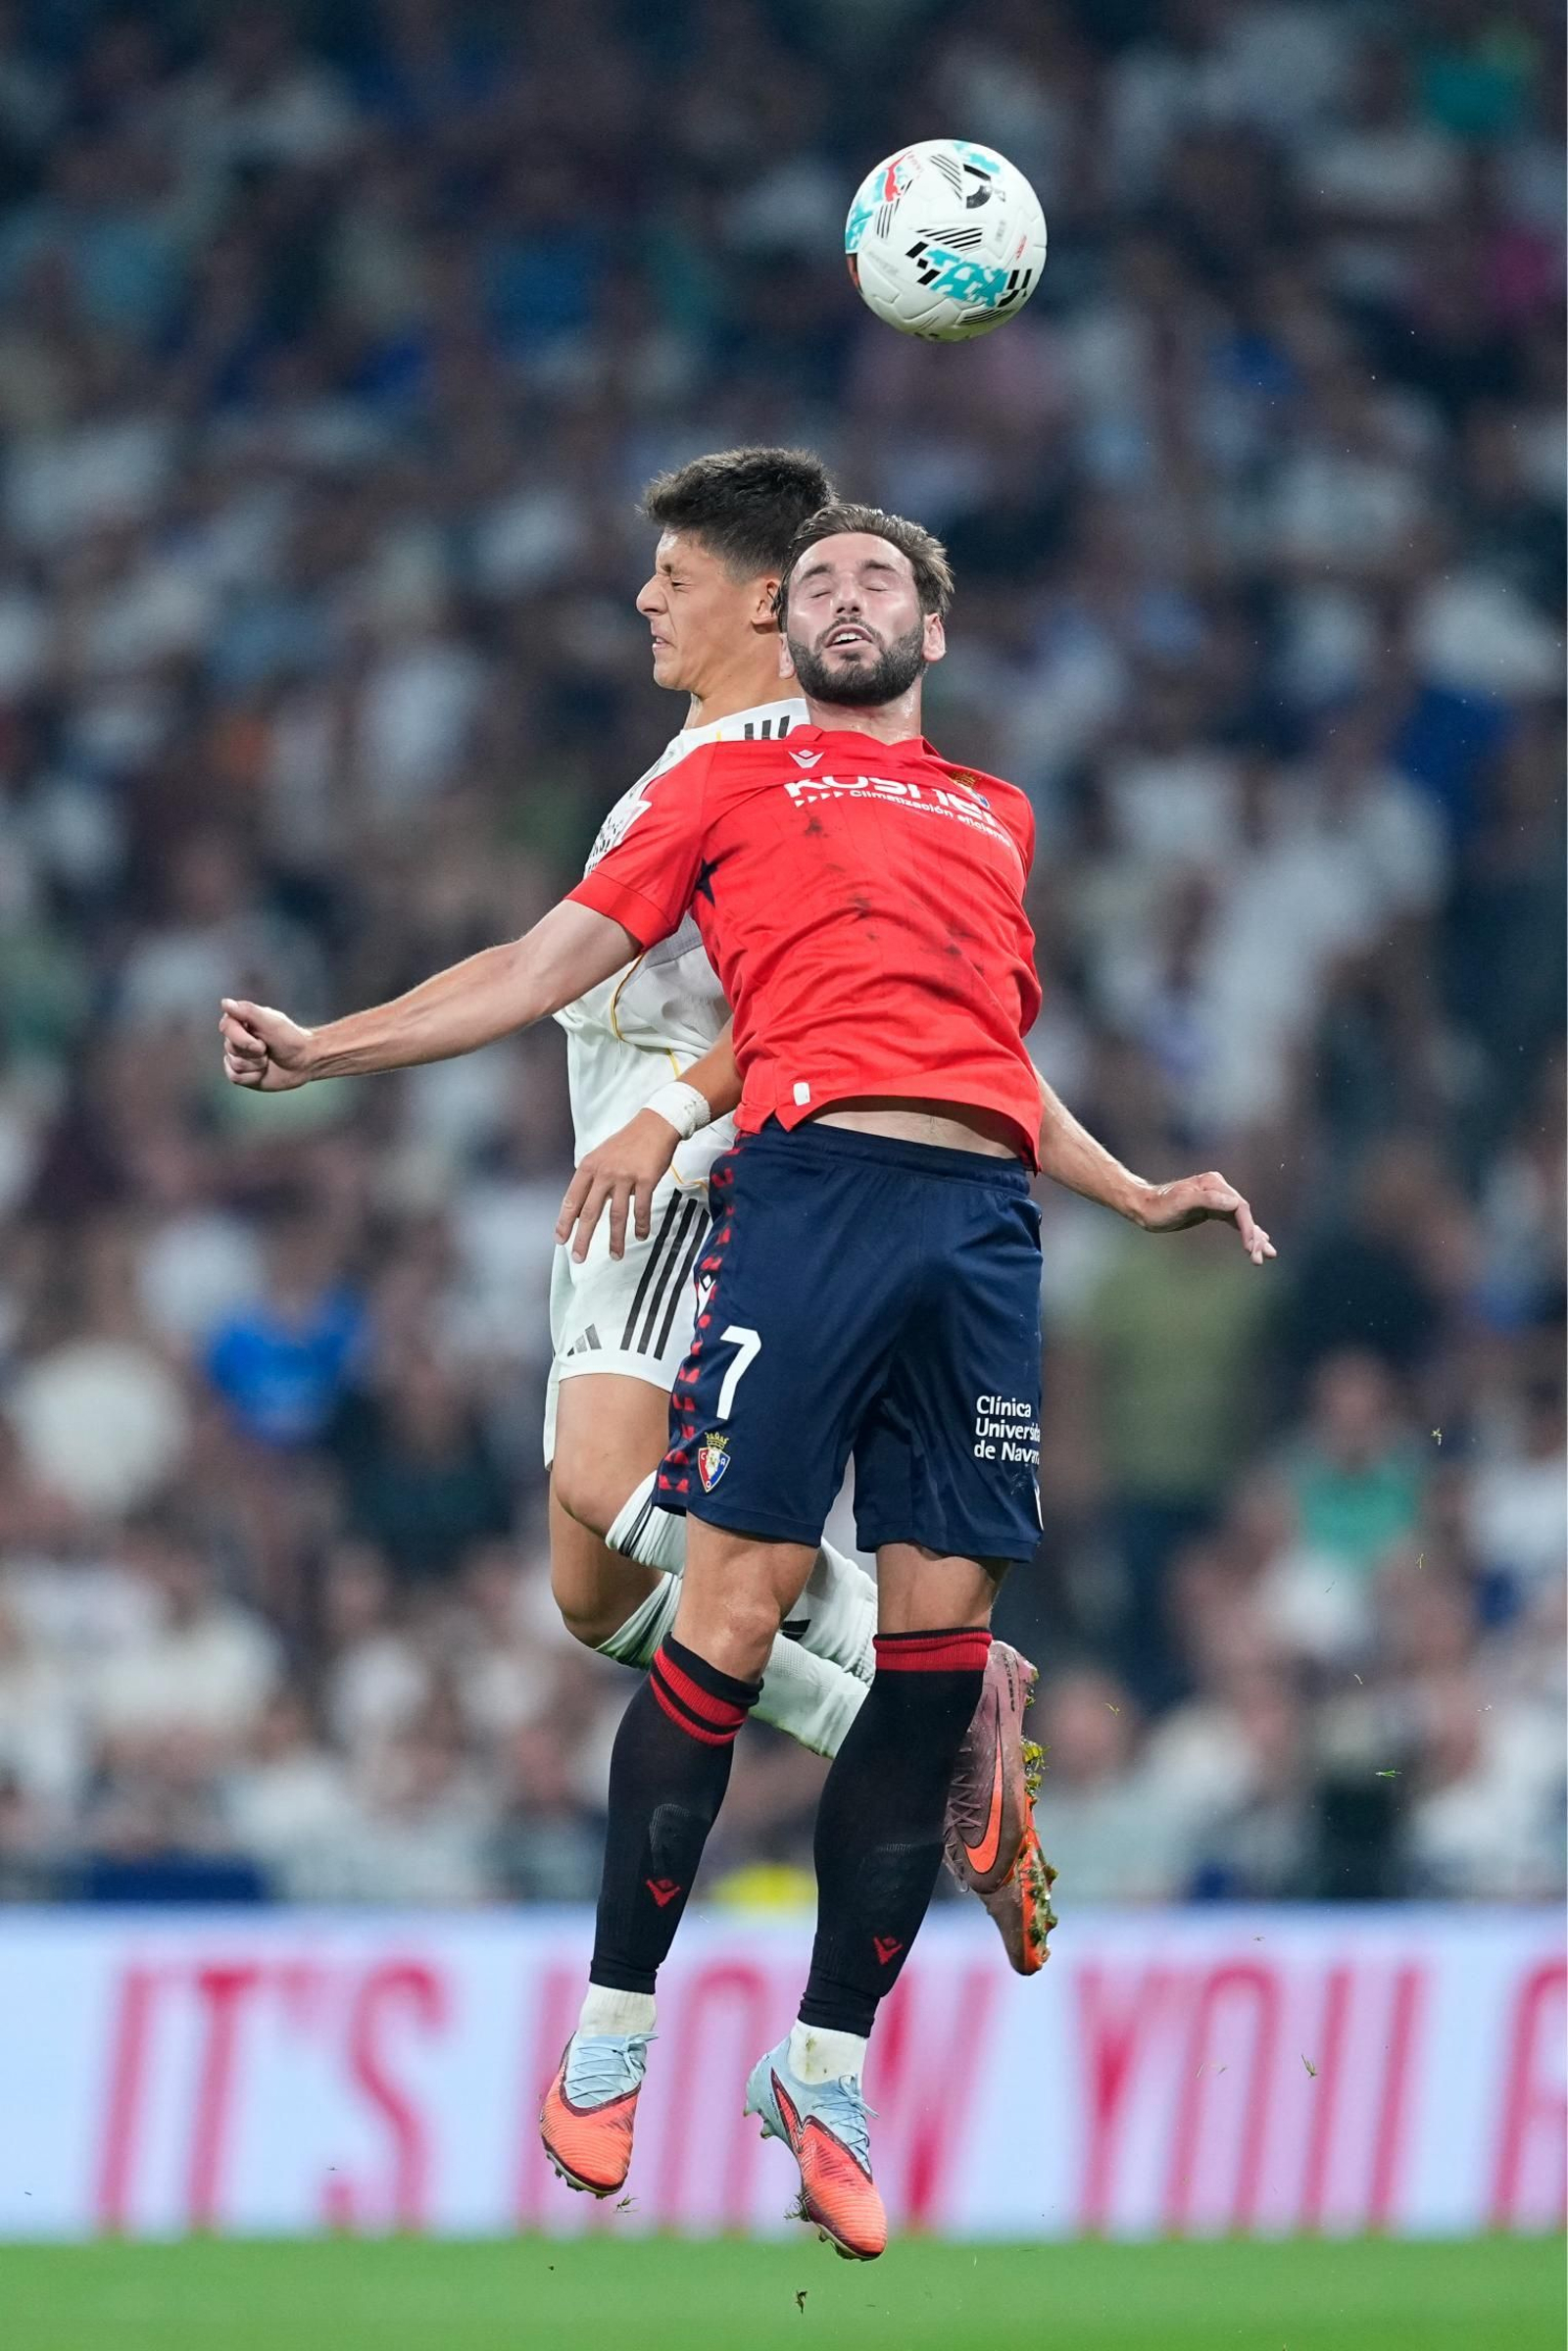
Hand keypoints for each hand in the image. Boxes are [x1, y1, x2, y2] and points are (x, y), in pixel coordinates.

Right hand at [219, 998, 316, 1091]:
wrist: (305, 1062)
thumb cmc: (292, 1039)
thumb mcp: (273, 1022)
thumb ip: (249, 1011)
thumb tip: (225, 1003)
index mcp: (242, 1021)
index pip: (226, 1027)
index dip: (243, 1039)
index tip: (262, 1042)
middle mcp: (237, 1037)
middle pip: (231, 1048)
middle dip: (254, 1053)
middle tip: (268, 1049)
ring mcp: (238, 1056)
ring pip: (234, 1064)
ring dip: (256, 1065)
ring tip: (268, 1059)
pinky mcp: (241, 1073)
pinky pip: (236, 1077)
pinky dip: (253, 1077)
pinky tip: (263, 1071)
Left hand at [556, 1108, 681, 1261]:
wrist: (655, 1125)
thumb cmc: (627, 1143)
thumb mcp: (601, 1156)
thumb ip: (591, 1180)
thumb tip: (581, 1209)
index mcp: (589, 1167)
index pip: (571, 1199)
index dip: (564, 1222)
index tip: (561, 1240)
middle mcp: (604, 1172)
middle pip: (590, 1212)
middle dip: (583, 1238)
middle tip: (579, 1257)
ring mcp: (624, 1176)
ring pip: (617, 1215)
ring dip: (615, 1239)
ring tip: (615, 1255)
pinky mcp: (645, 1179)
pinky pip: (641, 1208)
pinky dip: (641, 1225)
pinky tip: (641, 1235)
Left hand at [1132, 1170, 1275, 1265]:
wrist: (1143, 1206)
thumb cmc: (1159, 1206)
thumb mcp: (1181, 1203)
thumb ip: (1207, 1200)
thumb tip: (1234, 1203)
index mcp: (1213, 1184)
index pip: (1240, 1207)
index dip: (1248, 1228)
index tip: (1251, 1248)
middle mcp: (1218, 1188)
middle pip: (1244, 1214)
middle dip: (1254, 1237)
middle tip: (1262, 1258)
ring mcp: (1216, 1199)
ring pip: (1242, 1219)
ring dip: (1255, 1237)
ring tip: (1268, 1255)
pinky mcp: (1213, 1209)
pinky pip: (1234, 1221)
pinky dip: (1245, 1233)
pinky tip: (1255, 1243)